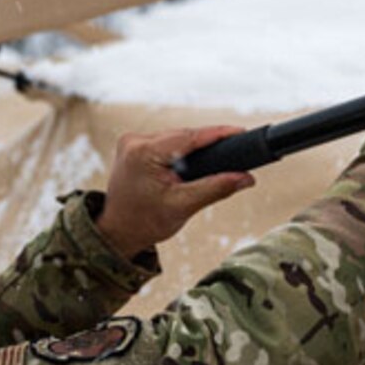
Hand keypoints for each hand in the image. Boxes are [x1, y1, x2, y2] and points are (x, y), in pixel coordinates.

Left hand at [95, 127, 253, 259]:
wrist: (118, 232)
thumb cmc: (145, 222)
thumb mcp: (183, 206)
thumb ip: (216, 188)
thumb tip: (246, 178)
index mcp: (143, 153)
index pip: (189, 136)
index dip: (218, 134)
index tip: (241, 132)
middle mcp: (134, 141)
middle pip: (183, 136)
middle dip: (209, 142)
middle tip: (237, 147)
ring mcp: (131, 142)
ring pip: (175, 138)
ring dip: (194, 147)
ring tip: (220, 153)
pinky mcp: (133, 147)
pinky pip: (165, 143)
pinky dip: (181, 151)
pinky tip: (196, 157)